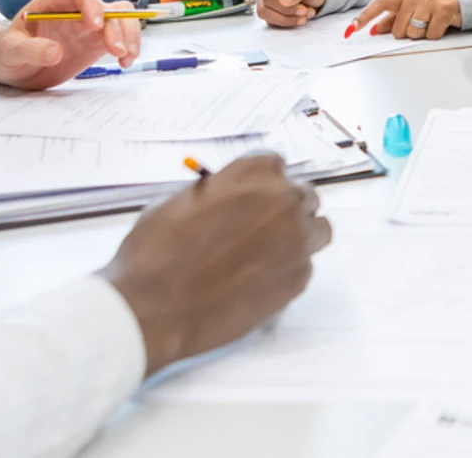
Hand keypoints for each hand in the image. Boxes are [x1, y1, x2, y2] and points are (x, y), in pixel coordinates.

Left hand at [0, 0, 141, 89]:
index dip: (92, 4)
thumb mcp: (8, 51)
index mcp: (52, 3)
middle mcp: (75, 10)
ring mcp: (88, 26)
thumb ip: (29, 50)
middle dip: (117, 26)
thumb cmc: (4, 51)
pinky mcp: (95, 43)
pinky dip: (129, 48)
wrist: (11, 66)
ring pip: (120, 19)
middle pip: (107, 6)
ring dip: (129, 35)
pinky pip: (121, 38)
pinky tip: (125, 62)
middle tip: (116, 50)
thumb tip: (55, 51)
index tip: (95, 25)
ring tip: (125, 57)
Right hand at [99, 153, 332, 376]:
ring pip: (317, 229)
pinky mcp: (299, 277)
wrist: (154, 307)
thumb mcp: (181, 201)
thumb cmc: (156, 253)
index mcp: (254, 172)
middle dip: (285, 207)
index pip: (275, 163)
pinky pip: (306, 265)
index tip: (255, 194)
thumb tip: (230, 197)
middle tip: (263, 227)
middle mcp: (284, 199)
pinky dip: (288, 270)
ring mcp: (297, 239)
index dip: (263, 182)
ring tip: (269, 254)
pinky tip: (258, 281)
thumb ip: (220, 192)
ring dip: (299, 236)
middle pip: (302, 194)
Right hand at [257, 0, 327, 26]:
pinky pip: (274, 24)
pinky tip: (302, 17)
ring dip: (289, 21)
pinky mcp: (269, 14)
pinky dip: (289, 23)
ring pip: (268, 19)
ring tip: (306, 16)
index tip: (302, 10)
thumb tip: (283, 0)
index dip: (284, 7)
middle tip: (305, 14)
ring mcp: (265, 3)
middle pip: (264, 10)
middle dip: (287, 16)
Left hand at [348, 0, 461, 40]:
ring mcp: (429, 2)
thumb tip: (374, 29)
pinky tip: (440, 26)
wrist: (463, 0)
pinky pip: (430, 34)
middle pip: (398, 29)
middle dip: (408, 33)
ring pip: (413, 33)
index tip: (350, 29)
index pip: (379, 4)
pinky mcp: (442, 11)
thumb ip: (392, 19)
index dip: (364, 17)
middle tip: (421, 24)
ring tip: (431, 23)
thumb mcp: (412, 9)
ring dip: (422, 34)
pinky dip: (435, 35)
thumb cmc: (434, 6)